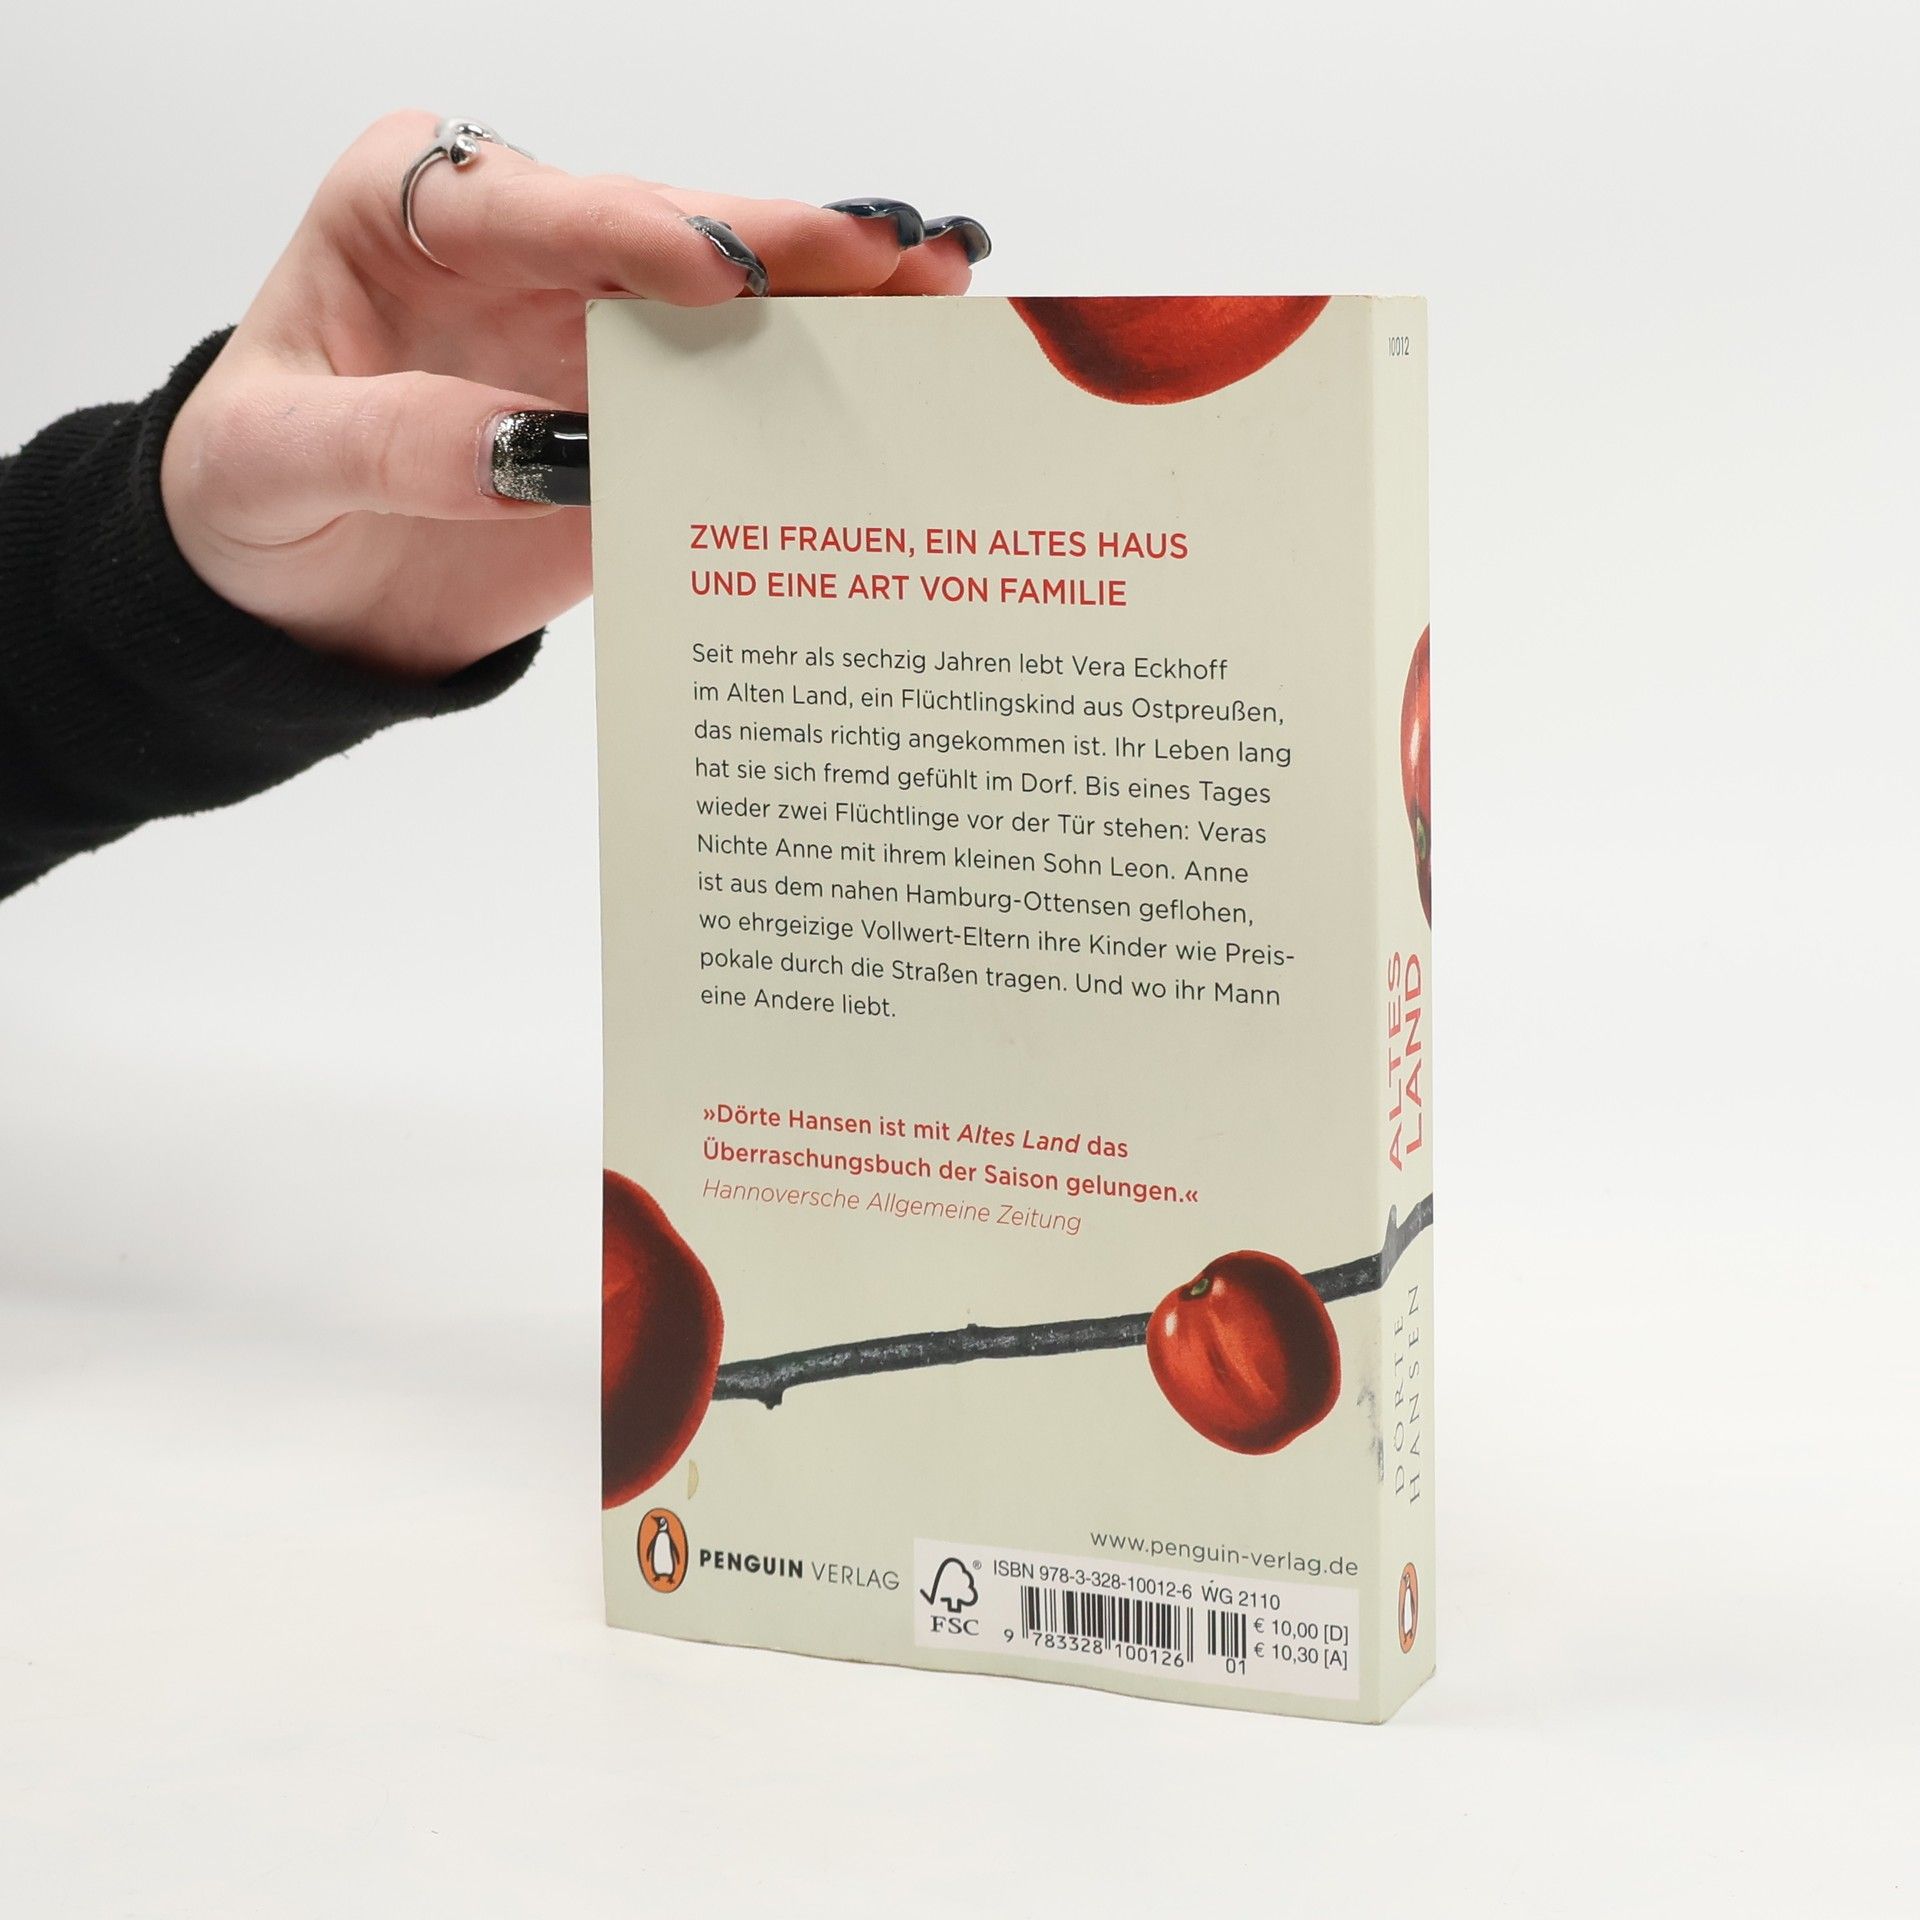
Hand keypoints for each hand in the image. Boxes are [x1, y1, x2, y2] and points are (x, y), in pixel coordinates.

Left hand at [160, 112, 982, 680]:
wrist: (287, 596)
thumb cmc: (247, 495)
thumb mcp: (275, 462)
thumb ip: (392, 443)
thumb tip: (524, 449)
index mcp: (409, 215)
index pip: (527, 203)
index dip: (628, 231)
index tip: (717, 274)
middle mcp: (520, 257)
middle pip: (664, 238)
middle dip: (784, 248)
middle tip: (894, 255)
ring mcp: (590, 342)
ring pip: (725, 316)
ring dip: (831, 311)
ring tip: (937, 296)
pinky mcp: (636, 432)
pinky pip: (730, 418)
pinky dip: (810, 408)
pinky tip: (891, 392)